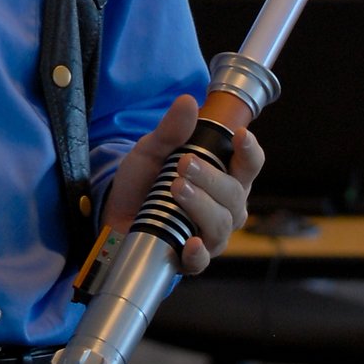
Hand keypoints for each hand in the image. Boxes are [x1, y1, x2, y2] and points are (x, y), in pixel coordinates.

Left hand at [102, 94, 264, 276]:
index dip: (250, 151)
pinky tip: (190, 243)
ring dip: (201, 205)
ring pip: (221, 224)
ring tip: (176, 188)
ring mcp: (210, 235)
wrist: (114, 212)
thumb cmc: (144, 181)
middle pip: (234, 195)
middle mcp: (225, 207)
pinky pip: (202, 261)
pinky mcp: (189, 258)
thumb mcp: (152, 150)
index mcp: (224, 177)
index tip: (241, 135)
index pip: (250, 164)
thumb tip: (188, 102)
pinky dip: (198, 253)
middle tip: (183, 163)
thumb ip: (170, 130)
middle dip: (211, 178)